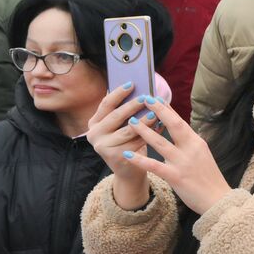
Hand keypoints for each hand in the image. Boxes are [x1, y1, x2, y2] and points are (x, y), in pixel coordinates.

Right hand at [87, 82, 159, 208]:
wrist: (127, 169)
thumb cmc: (126, 141)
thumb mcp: (120, 125)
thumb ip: (124, 110)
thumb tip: (138, 88)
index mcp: (94, 122)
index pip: (106, 104)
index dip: (119, 93)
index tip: (132, 83)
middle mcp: (94, 134)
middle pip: (116, 116)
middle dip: (133, 105)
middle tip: (147, 97)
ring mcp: (103, 147)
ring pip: (128, 130)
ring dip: (144, 120)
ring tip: (156, 112)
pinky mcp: (115, 157)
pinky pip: (136, 142)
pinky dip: (149, 134)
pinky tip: (160, 127)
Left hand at [121, 97, 234, 215]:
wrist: (218, 200)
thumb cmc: (209, 179)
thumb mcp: (203, 156)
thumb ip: (191, 145)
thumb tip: (182, 133)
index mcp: (197, 143)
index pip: (181, 121)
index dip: (168, 109)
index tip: (157, 97)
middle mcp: (191, 149)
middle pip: (174, 125)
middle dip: (158, 110)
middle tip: (144, 98)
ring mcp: (183, 162)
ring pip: (160, 143)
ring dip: (145, 131)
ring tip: (131, 122)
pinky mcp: (176, 177)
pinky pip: (154, 165)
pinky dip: (140, 159)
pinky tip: (127, 154)